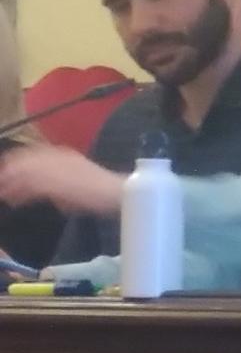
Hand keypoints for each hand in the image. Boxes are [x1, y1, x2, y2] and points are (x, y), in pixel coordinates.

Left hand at [0, 146, 122, 215]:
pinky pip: (31, 187)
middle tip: (2, 181)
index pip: (34, 152)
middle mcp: (58, 157)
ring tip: (3, 193)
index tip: (7, 169)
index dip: (18, 160)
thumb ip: (60, 181)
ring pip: (25, 173)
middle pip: (25, 160)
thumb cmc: (103, 190)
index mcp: (65, 154)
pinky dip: (20, 194)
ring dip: (11, 184)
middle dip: (10, 171)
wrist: (117, 192)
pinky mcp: (55, 183)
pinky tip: (14, 200)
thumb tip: (46, 191)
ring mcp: (56, 169)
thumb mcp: (79, 179)